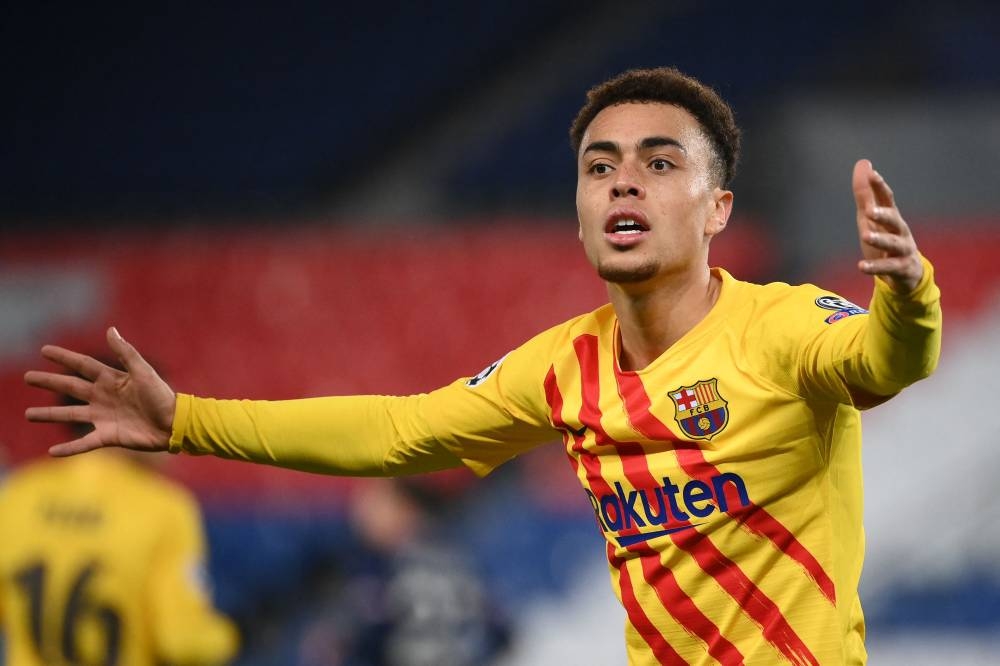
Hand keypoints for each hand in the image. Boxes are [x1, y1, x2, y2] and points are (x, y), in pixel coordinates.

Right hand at [24, 327, 175, 455]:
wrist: (174, 423)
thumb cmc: (161, 395)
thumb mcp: (143, 371)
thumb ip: (126, 352)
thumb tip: (110, 329)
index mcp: (112, 379)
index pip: (82, 366)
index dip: (64, 358)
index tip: (44, 350)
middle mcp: (104, 397)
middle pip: (70, 387)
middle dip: (49, 382)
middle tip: (28, 377)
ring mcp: (104, 417)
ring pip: (70, 415)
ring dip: (49, 415)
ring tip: (28, 414)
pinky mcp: (108, 436)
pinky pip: (84, 443)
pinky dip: (69, 448)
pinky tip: (52, 451)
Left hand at [852, 159, 923, 292]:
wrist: (906, 273)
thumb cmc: (886, 238)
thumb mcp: (871, 217)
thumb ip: (865, 193)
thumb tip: (863, 163)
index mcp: (891, 216)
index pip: (887, 199)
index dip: (880, 186)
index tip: (872, 174)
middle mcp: (900, 230)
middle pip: (894, 219)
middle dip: (883, 214)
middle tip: (869, 211)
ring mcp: (903, 249)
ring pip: (894, 243)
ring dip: (880, 239)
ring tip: (866, 236)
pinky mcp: (902, 268)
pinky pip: (889, 267)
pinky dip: (875, 267)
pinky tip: (861, 266)